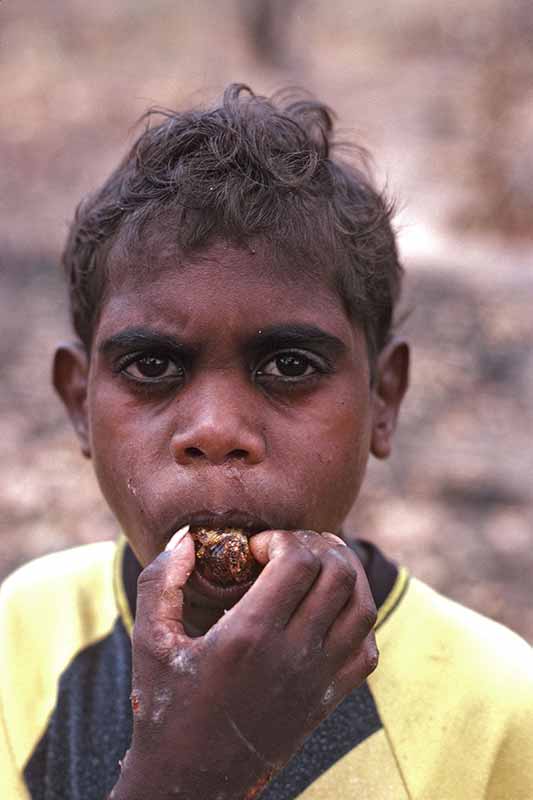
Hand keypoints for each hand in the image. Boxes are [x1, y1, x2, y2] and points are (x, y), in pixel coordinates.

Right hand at [110, 528, 377, 799]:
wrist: (192, 783)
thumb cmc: (165, 708)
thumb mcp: (149, 641)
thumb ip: (161, 582)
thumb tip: (186, 539)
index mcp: (248, 636)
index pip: (300, 561)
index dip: (282, 538)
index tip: (255, 549)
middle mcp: (292, 655)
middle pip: (338, 574)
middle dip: (317, 546)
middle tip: (287, 550)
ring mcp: (316, 681)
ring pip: (362, 607)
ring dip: (345, 575)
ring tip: (314, 568)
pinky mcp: (326, 701)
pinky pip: (366, 649)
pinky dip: (356, 619)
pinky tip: (326, 612)